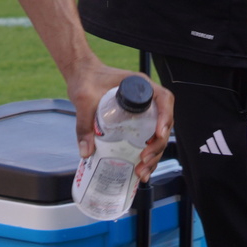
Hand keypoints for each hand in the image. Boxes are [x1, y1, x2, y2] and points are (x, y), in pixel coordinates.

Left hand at [63, 55, 173, 181]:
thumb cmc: (86, 79)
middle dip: (158, 145)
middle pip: (163, 122)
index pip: (164, 99)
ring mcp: (142, 110)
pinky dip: (146, 153)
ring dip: (154, 154)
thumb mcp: (84, 100)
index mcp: (140, 86)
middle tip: (144, 160)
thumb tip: (86, 152)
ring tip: (142, 171)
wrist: (81, 74)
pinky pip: (147, 137)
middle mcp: (146, 98)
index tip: (158, 134)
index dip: (166, 117)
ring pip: (157, 134)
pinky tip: (139, 169)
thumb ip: (84, 124)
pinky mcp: (135, 120)